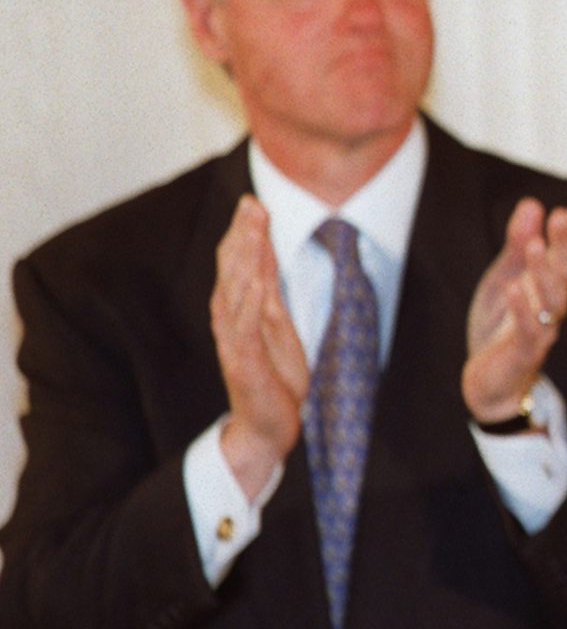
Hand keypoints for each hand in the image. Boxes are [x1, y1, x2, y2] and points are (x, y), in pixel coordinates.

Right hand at [211, 195, 308, 497]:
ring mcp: (233, 342)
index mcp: (239, 310)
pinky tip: (254, 280)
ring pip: (234, 292)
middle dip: (242, 236)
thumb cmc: (274, 377)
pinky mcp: (242, 363)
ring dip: (243, 260)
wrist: (267, 426)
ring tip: (252, 229)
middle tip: (252, 203)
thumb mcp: (276, 325)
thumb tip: (264, 252)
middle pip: (232, 270)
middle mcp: (230, 321)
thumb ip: (267, 290)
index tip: (254, 202)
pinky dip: (247, 303)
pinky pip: (243, 328)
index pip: (239, 264)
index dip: (245, 232)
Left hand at [463, 196, 566, 421]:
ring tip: (534, 245)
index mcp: (548, 285)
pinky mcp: (524, 353)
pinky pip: (528, 331)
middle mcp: (551, 305)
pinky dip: (522, 310)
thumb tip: (532, 204)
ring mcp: (541, 329)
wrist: (490, 380)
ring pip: (551, 300)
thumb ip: (518, 244)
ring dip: (544, 272)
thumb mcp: (505, 277)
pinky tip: (514, 288)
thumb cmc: (502, 325)